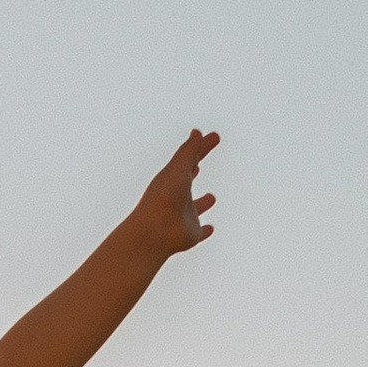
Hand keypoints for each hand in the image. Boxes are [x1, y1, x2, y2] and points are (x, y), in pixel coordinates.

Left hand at [127, 129, 218, 260]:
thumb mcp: (178, 169)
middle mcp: (177, 196)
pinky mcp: (190, 234)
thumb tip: (197, 132)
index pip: (190, 158)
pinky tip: (210, 229)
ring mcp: (184, 216)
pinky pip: (199, 232)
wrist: (154, 232)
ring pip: (195, 207)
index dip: (202, 146)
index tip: (214, 136)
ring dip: (202, 202)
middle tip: (200, 161)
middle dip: (194, 168)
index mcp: (173, 178)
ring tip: (211, 197)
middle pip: (188, 179)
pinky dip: (205, 230)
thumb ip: (188, 151)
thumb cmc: (163, 198)